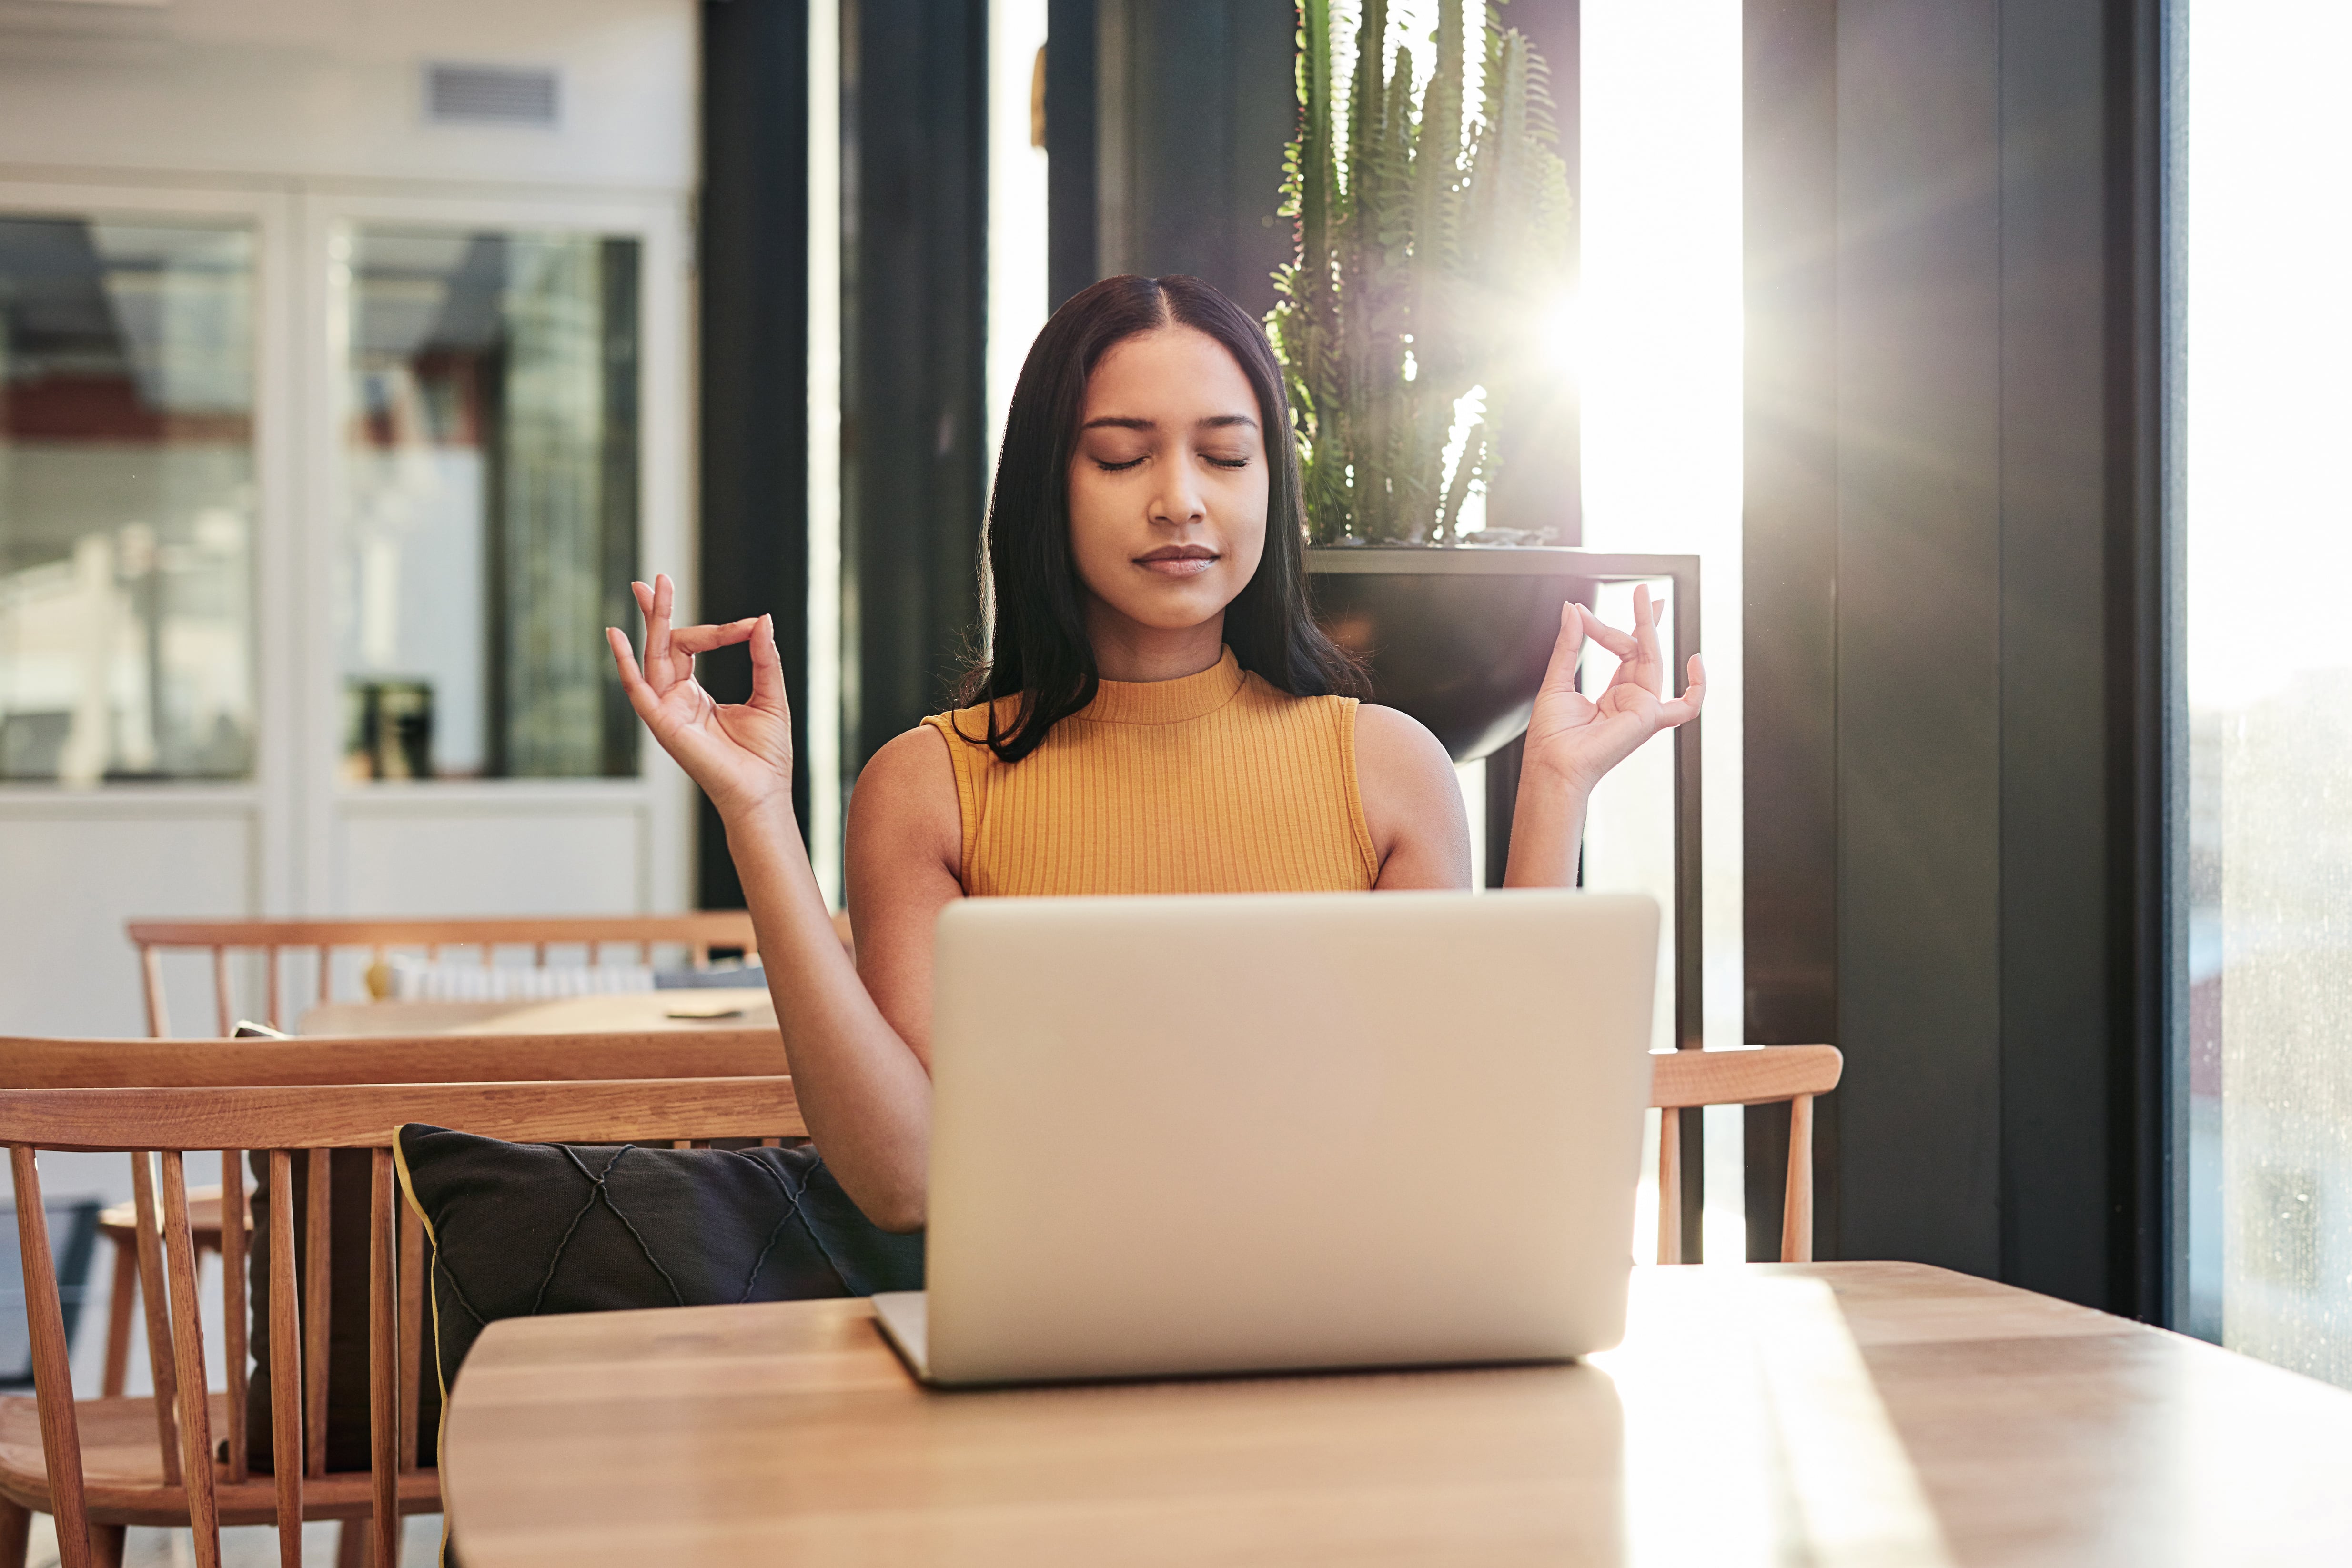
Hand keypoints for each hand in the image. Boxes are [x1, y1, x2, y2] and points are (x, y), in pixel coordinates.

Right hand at [606, 573, 793, 820]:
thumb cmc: (766, 756)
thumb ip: (764, 658)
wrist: (764, 794)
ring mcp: (666, 712)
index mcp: (694, 695)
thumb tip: (762, 619)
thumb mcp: (770, 696)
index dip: (719, 630)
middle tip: (659, 578)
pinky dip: (625, 664)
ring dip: (652, 622)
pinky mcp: (663, 725)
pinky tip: (616, 636)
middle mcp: (674, 700)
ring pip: (653, 657)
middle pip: (662, 646)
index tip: (749, 625)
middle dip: (658, 612)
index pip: (691, 647)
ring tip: (649, 588)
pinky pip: (639, 690)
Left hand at [1521, 583, 1704, 793]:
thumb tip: (1573, 610)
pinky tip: (1695, 659)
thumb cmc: (1551, 737)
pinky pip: (1687, 706)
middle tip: (1642, 591)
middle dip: (1644, 619)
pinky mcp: (1648, 718)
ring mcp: (1642, 709)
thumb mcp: (1557, 679)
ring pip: (1653, 660)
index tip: (1584, 612)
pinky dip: (1698, 686)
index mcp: (1612, 696)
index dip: (1610, 628)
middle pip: (1642, 651)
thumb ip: (1569, 644)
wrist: (1551, 765)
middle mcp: (1631, 702)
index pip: (1624, 652)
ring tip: (1643, 599)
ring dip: (1648, 628)